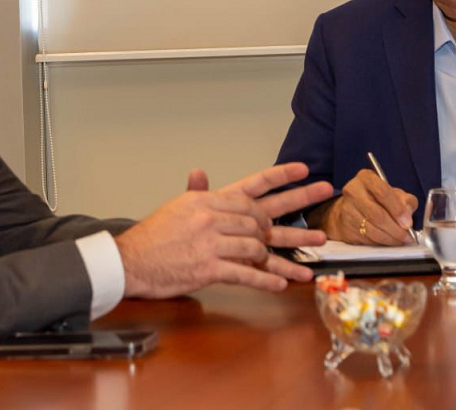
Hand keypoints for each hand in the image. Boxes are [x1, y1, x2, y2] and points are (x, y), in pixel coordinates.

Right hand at [115, 162, 332, 298]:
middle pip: (264, 216)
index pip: (252, 185)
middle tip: (323, 222)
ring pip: (258, 247)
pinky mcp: (209, 268)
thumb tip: (200, 173)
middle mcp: (214, 217)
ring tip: (303, 266)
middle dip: (299, 216)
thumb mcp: (177, 208)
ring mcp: (212, 243)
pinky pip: (246, 274)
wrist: (132, 260)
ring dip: (281, 259)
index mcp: (209, 200)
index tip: (305, 171)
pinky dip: (266, 280)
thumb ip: (196, 193)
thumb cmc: (155, 235)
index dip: (281, 177)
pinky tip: (282, 285)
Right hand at [307, 169, 416, 245]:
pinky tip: (388, 241)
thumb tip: (407, 215)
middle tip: (407, 236)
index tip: (407, 223)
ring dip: (390, 239)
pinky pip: (366, 239)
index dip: (397, 210)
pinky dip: (380, 243)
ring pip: (372, 230)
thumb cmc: (375, 199)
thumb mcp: (394, 193)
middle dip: (396, 229)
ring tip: (400, 240)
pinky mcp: (345, 227)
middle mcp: (353, 192)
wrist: (351, 209)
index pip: (383, 192)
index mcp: (366, 179)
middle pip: (377, 214)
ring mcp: (346, 210)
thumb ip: (405, 201)